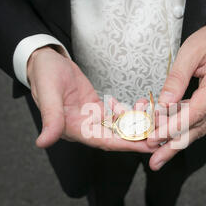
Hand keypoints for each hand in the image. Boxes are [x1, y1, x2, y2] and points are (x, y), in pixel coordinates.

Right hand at [28, 46, 155, 152]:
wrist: (44, 59)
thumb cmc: (43, 74)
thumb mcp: (48, 93)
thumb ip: (50, 118)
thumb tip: (43, 143)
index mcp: (72, 128)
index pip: (103, 141)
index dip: (125, 144)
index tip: (147, 146)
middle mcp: (83, 127)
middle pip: (115, 138)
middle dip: (138, 137)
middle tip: (162, 136)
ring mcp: (90, 118)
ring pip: (118, 127)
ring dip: (136, 124)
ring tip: (156, 118)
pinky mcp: (95, 108)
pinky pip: (116, 115)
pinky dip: (129, 112)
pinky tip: (141, 105)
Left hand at [147, 19, 205, 169]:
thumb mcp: (190, 50)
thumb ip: (177, 78)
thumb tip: (164, 104)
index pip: (196, 112)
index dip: (174, 127)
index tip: (155, 137)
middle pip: (199, 127)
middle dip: (175, 146)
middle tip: (156, 162)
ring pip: (201, 128)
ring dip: (179, 142)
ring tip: (158, 156)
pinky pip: (201, 120)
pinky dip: (184, 130)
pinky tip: (169, 139)